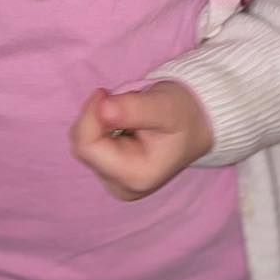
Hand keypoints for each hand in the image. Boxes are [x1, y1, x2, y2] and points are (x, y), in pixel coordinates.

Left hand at [70, 81, 214, 200]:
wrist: (196, 125)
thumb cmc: (184, 115)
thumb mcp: (165, 106)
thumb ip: (134, 108)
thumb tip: (102, 109)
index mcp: (135, 176)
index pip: (87, 146)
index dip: (90, 115)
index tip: (105, 92)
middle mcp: (122, 187)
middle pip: (83, 146)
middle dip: (96, 118)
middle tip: (123, 103)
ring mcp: (114, 183)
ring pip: (84, 144)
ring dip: (100, 122)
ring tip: (130, 116)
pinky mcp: (110, 174)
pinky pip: (90, 145)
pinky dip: (101, 128)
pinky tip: (125, 125)